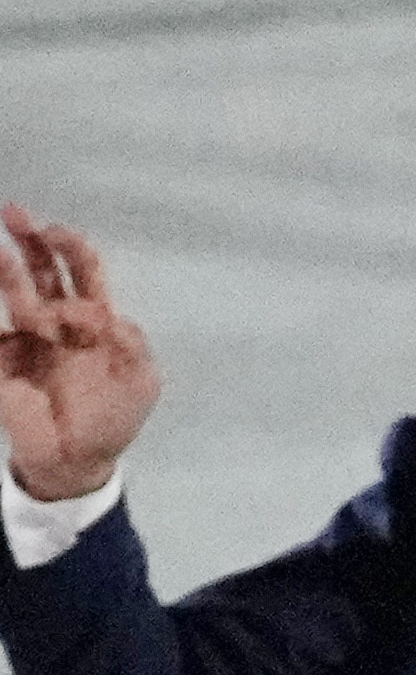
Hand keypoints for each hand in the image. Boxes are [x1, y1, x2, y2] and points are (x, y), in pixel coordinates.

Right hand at [0, 208, 158, 503]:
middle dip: (30, 241)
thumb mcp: (141, 381)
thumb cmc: (113, 419)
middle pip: (43, 271)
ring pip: (16, 296)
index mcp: (95, 320)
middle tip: (15, 214)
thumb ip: (132, 345)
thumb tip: (106, 315)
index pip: (82, 272)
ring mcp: (26, 339)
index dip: (71, 249)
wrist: (76, 460)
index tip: (57, 233)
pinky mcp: (1, 362)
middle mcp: (58, 321)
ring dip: (7, 273)